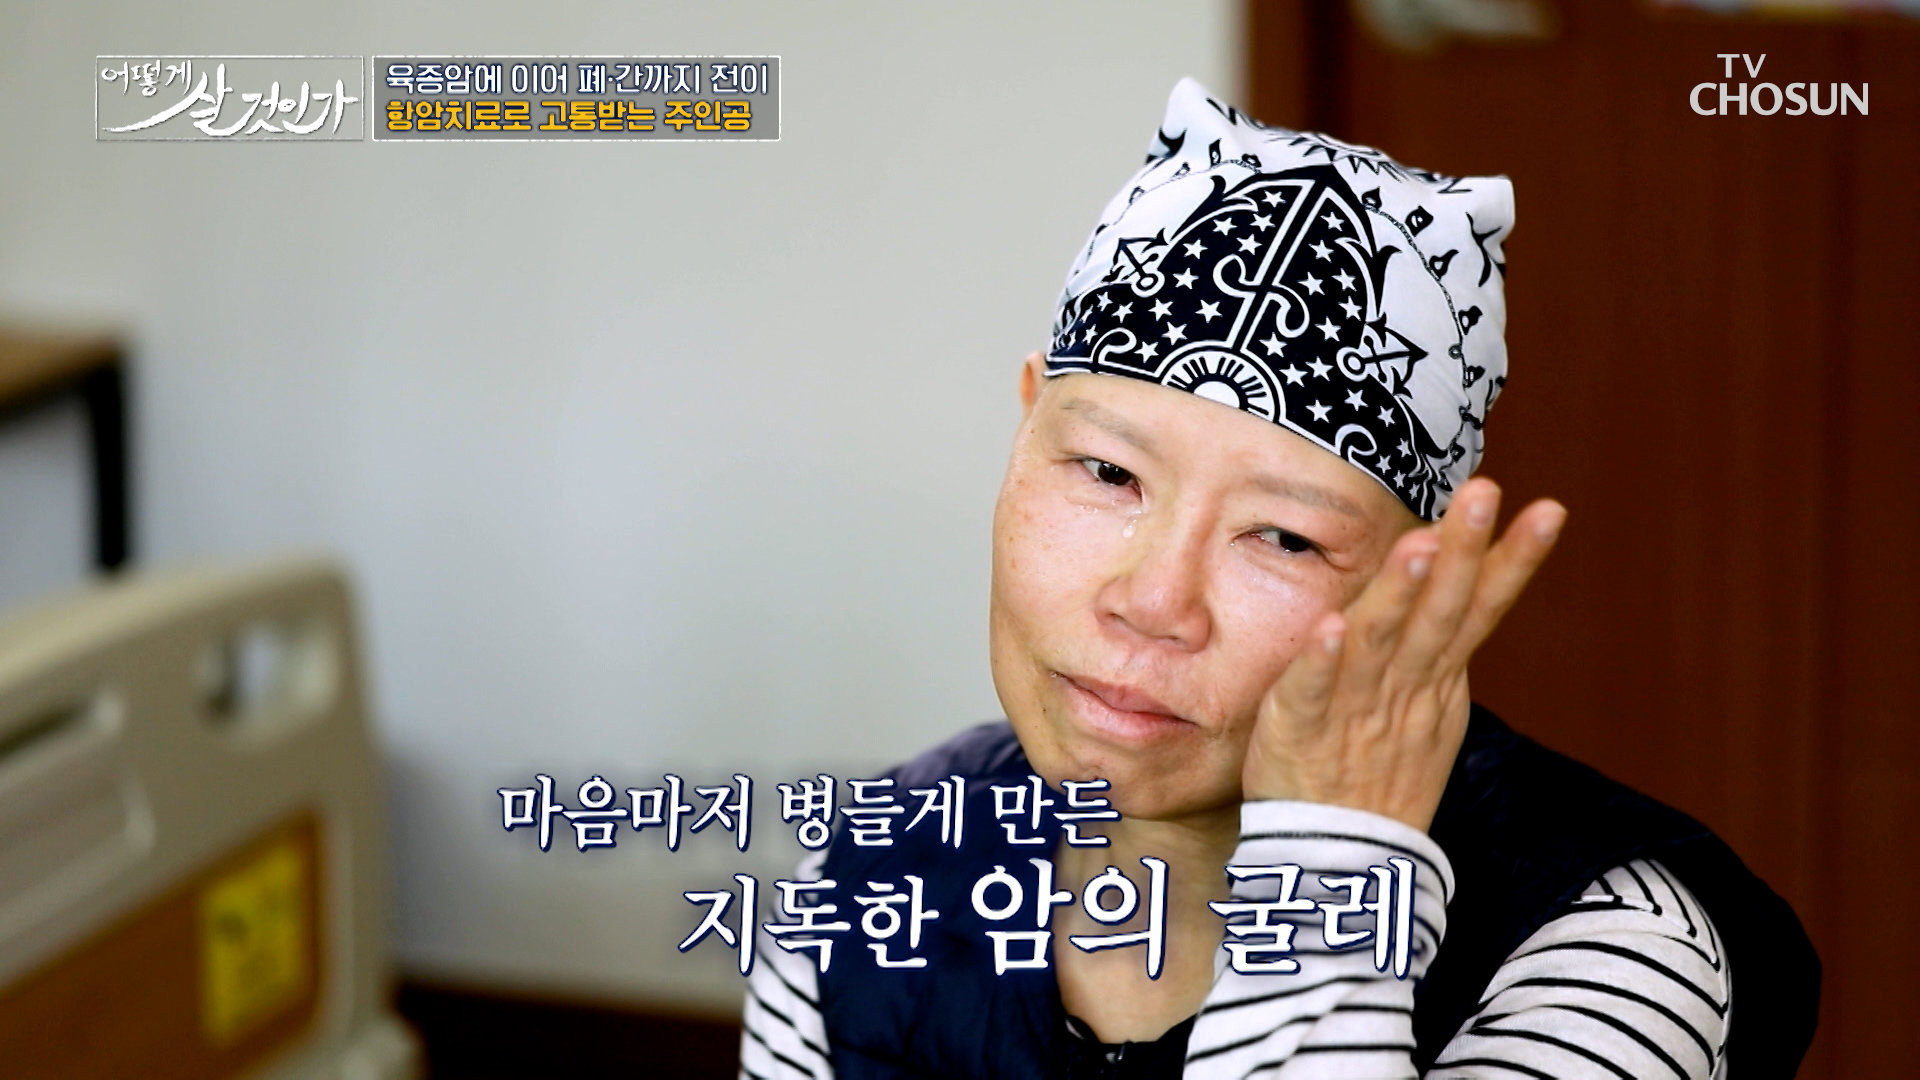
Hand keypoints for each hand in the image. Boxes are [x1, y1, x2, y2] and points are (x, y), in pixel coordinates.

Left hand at [1240, 478, 1566, 831]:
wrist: (1339, 864)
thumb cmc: (1378, 773)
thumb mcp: (1428, 708)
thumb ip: (1438, 645)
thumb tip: (1464, 579)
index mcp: (1435, 679)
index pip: (1479, 610)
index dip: (1512, 562)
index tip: (1549, 508)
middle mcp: (1404, 688)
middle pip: (1440, 614)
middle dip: (1464, 553)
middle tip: (1485, 492)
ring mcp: (1355, 710)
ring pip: (1382, 642)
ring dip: (1402, 593)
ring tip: (1422, 543)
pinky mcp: (1298, 731)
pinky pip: (1310, 692)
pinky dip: (1322, 660)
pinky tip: (1330, 624)